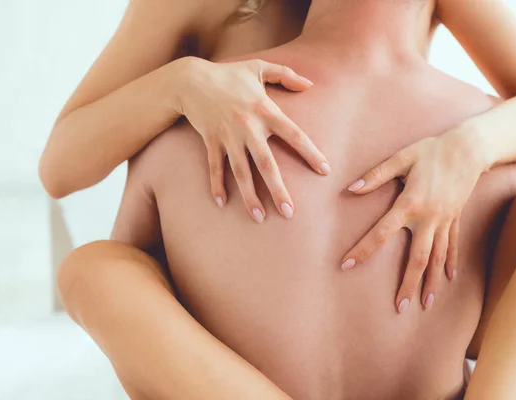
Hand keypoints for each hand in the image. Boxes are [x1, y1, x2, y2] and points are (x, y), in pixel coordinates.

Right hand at [178, 57, 330, 222]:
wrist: (190, 79)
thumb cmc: (228, 74)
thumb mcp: (258, 67)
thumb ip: (286, 74)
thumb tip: (310, 84)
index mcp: (265, 110)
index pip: (294, 134)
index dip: (310, 152)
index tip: (325, 171)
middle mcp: (248, 126)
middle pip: (267, 163)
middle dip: (278, 189)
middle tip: (289, 212)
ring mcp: (228, 136)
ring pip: (241, 172)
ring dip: (250, 196)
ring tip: (259, 217)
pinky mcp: (211, 142)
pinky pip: (215, 168)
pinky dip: (217, 185)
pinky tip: (222, 203)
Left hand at [341, 130, 486, 312]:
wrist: (470, 148)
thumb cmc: (432, 151)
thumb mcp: (401, 159)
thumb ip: (376, 175)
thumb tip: (351, 188)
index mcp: (409, 204)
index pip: (381, 233)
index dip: (363, 250)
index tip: (347, 265)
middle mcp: (428, 218)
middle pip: (417, 258)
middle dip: (408, 284)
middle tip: (400, 307)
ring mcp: (445, 221)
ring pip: (437, 258)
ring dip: (431, 282)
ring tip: (426, 304)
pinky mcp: (456, 218)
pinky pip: (453, 245)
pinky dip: (450, 263)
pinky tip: (448, 279)